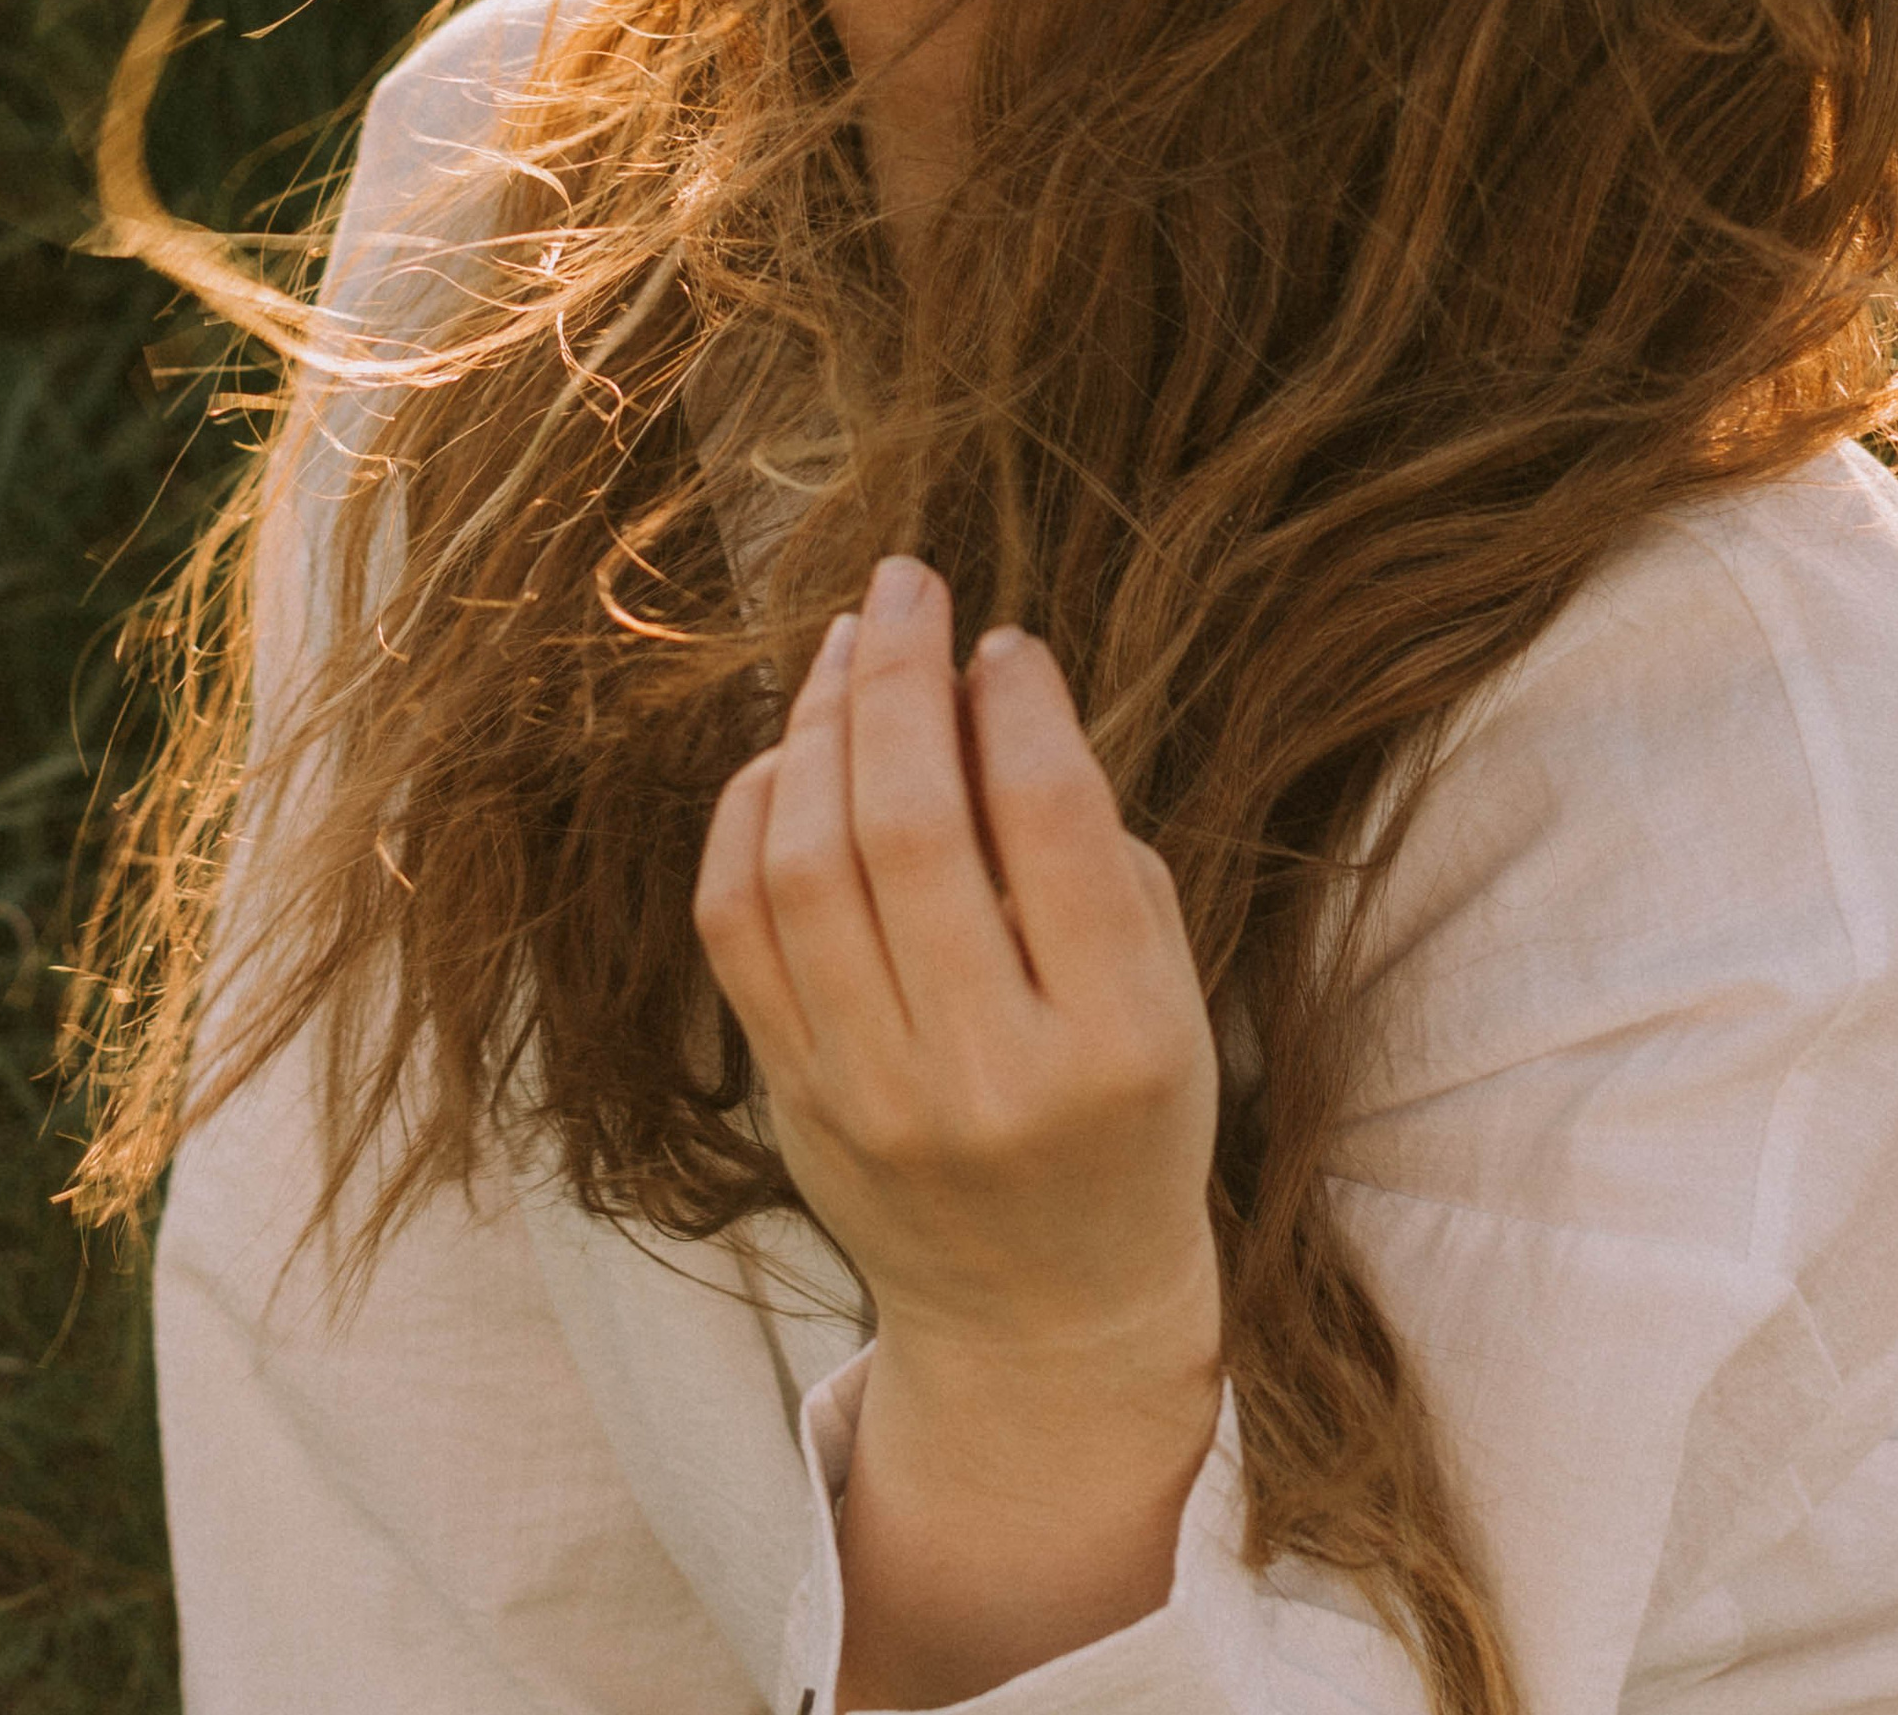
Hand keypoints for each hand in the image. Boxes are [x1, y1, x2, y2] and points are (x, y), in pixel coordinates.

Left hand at [695, 554, 1222, 1698]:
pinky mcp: (788, 1097)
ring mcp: (871, 1093)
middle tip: (906, 584)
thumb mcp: (1162, 993)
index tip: (1003, 639)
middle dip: (901, 675)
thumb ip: (1084, 849)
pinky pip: (735, 921)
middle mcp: (985, 1074)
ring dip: (821, 725)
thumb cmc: (1126, 1114)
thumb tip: (972, 684)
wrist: (1044, 1313)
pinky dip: (750, 811)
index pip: (1049, 823)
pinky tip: (789, 749)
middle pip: (906, 825)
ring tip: (850, 645)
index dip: (1017, 702)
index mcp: (1118, 1043)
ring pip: (804, 862)